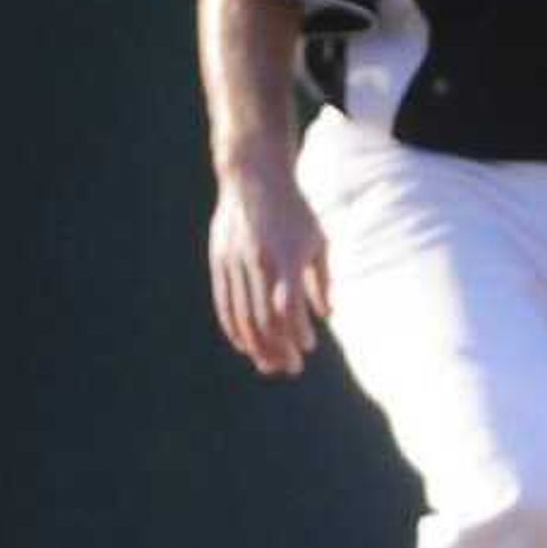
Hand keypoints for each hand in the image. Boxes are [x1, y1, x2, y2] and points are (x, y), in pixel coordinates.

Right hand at [208, 152, 331, 377]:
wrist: (253, 179)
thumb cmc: (293, 211)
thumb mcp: (317, 240)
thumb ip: (321, 279)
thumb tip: (328, 315)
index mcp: (286, 258)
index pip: (289, 307)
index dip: (297, 332)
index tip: (307, 348)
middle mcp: (258, 263)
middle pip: (264, 318)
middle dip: (277, 348)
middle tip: (290, 369)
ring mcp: (234, 263)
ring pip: (242, 315)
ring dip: (256, 345)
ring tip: (268, 364)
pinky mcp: (219, 262)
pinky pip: (224, 303)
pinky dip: (233, 327)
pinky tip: (244, 345)